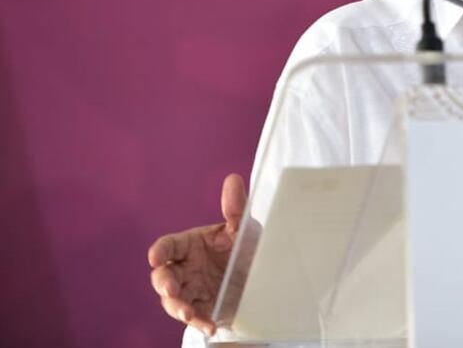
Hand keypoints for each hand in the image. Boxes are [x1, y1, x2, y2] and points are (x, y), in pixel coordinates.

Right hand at [148, 173, 246, 335]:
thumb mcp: (244, 229)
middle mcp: (185, 269)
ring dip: (178, 308)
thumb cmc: (245, 248)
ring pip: (173, 301)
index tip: (156, 257)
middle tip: (170, 288)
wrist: (262, 278)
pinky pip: (195, 318)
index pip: (168, 246)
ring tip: (189, 314)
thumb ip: (236, 208)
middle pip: (163, 276)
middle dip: (164, 283)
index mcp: (190, 245)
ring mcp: (191, 291)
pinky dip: (200, 322)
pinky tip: (210, 326)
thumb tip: (233, 178)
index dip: (160, 251)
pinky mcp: (202, 309)